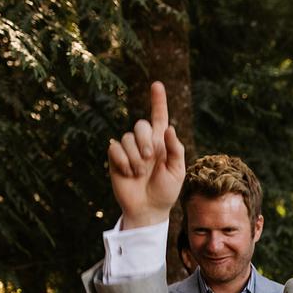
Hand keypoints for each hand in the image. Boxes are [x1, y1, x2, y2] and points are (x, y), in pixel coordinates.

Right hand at [107, 81, 184, 228]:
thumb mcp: (177, 171)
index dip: (158, 101)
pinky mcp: (115, 157)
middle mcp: (144, 142)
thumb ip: (175, 150)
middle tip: (150, 159)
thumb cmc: (166, 191)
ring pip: (127, 138)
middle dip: (145, 141)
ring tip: (140, 173)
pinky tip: (129, 174)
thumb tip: (168, 129)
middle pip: (140, 125)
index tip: (157, 84)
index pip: (159, 117)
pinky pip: (115, 148)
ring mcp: (129, 150)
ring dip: (135, 157)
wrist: (149, 208)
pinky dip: (123, 162)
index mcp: (161, 143)